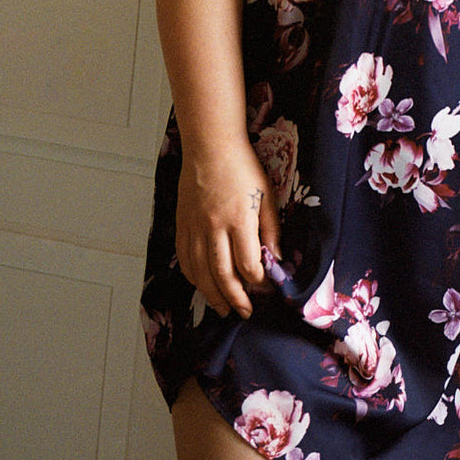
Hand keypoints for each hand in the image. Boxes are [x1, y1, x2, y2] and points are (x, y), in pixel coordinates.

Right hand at [175, 138, 281, 319]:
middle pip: (222, 274)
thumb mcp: (266, 196)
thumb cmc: (242, 168)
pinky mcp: (182, 225)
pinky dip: (194, 277)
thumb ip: (271, 230)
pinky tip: (203, 286)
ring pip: (200, 272)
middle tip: (244, 312)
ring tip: (223, 309)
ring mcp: (194, 227)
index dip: (257, 282)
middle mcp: (214, 227)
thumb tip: (276, 260)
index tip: (265, 287)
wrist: (209, 147)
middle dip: (235, 298)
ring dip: (212, 295)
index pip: (248, 264)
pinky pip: (185, 259)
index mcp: (239, 220)